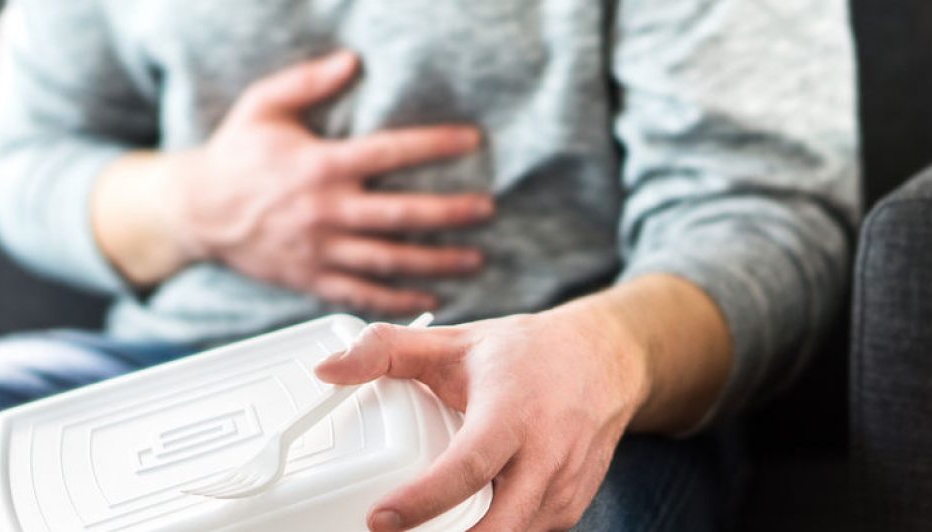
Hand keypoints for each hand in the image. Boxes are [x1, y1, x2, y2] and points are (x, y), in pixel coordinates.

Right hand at [162, 51, 492, 313]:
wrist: (196, 211)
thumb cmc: (234, 156)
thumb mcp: (263, 106)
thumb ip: (307, 82)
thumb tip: (351, 61)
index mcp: (320, 166)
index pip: (389, 153)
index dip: (435, 146)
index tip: (472, 141)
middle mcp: (325, 211)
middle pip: (400, 215)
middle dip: (450, 214)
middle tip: (486, 210)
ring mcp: (319, 250)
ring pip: (389, 261)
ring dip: (436, 263)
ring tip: (475, 260)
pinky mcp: (312, 279)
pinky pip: (362, 294)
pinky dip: (398, 300)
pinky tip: (431, 298)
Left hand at [314, 303, 651, 530]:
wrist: (605, 359)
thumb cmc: (525, 354)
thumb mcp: (452, 343)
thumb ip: (384, 350)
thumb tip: (326, 369)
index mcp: (511, 412)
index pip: (467, 467)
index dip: (423, 500)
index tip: (380, 520)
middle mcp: (545, 454)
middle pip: (500, 526)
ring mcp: (563, 487)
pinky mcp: (570, 507)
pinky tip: (466, 527)